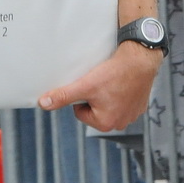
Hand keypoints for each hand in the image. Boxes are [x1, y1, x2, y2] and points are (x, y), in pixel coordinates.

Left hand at [38, 40, 162, 130]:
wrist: (140, 59)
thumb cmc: (114, 73)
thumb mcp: (85, 85)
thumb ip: (63, 96)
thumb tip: (43, 104)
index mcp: (106, 124)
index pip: (80, 112)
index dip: (82, 97)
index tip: (91, 85)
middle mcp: (121, 124)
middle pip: (95, 110)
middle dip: (95, 97)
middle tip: (102, 83)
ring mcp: (132, 115)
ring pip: (108, 104)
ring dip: (107, 95)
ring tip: (113, 81)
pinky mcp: (140, 105)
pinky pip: (123, 100)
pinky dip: (120, 92)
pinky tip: (123, 82)